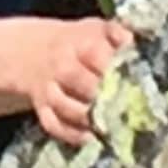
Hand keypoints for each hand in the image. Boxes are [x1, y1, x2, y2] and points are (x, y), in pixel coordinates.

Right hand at [16, 13, 134, 142]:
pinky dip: (71, 134)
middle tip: (125, 106)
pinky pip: (53, 125)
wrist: (33, 52)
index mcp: (76, 42)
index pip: (94, 53)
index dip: (114, 66)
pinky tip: (90, 137)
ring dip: (87, 118)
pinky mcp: (43, 110)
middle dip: (101, 94)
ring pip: (64, 106)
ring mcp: (49, 90)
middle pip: (77, 80)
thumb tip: (131, 39)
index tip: (135, 78)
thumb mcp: (94, 30)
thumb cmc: (77, 43)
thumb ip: (115, 32)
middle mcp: (60, 66)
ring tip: (109, 124)